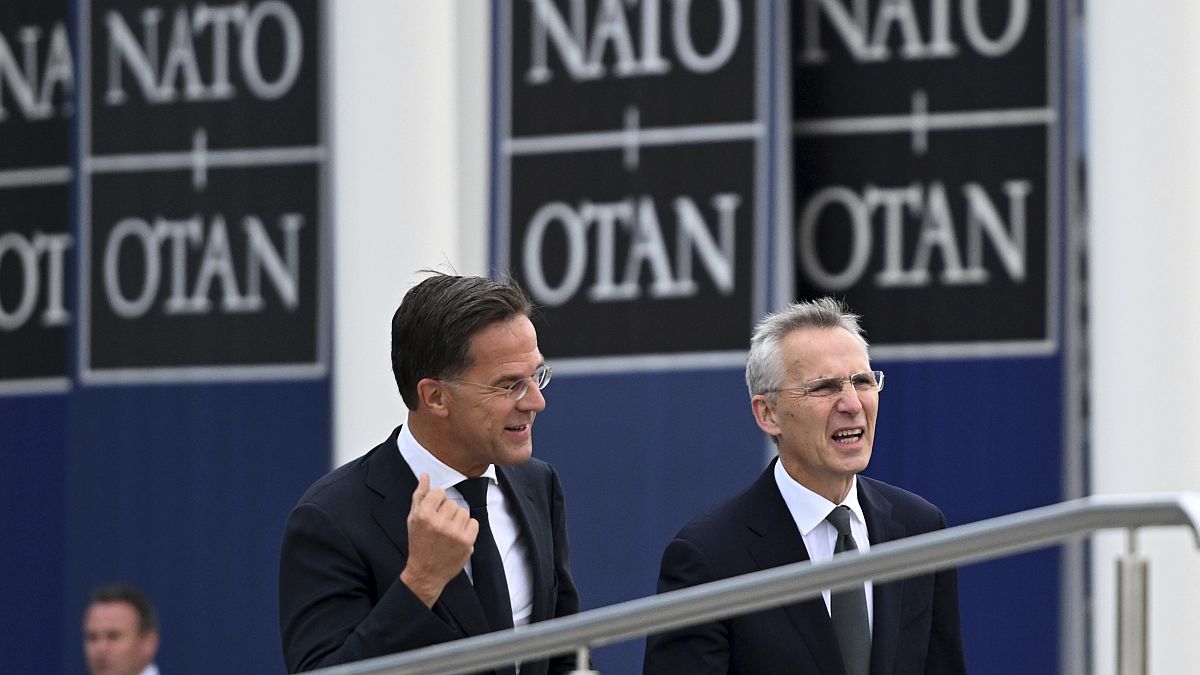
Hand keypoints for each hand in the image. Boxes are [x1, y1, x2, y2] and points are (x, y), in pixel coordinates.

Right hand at [400, 473, 478, 606]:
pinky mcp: (467, 541)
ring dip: (458, 520)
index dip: (437, 502)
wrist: (426, 572)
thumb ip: (420, 495)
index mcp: (424, 515)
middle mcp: (439, 522)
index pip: (439, 492)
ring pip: (463, 511)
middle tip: (440, 526)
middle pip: (452, 502)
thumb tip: (425, 475)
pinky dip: (468, 529)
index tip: (434, 513)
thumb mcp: (413, 519)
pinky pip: (474, 522)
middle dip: (447, 512)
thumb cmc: (419, 544)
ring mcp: (454, 532)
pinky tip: (457, 537)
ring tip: (448, 532)